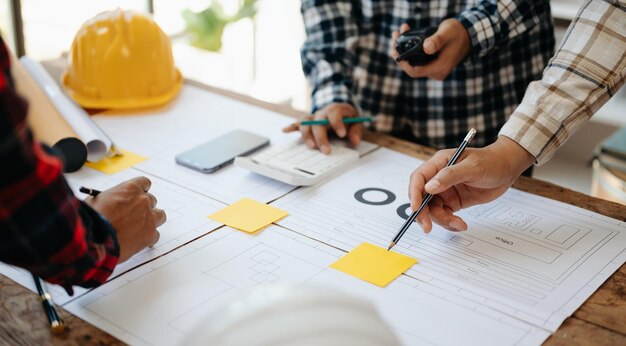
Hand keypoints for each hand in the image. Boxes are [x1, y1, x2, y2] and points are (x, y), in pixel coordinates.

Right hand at [85, 176, 165, 261]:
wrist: (95, 239)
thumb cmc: (92, 219)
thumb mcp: (96, 200)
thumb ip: (109, 199)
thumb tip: (109, 202)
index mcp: (130, 188)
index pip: (145, 183)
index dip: (141, 190)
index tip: (138, 195)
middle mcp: (143, 201)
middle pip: (152, 200)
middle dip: (143, 207)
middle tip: (134, 215)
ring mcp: (149, 217)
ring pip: (160, 216)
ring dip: (152, 220)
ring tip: (140, 227)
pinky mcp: (151, 235)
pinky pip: (155, 235)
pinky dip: (148, 238)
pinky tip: (138, 241)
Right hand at [282, 103, 361, 154]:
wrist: (340, 111)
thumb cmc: (349, 120)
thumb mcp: (358, 123)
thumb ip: (357, 132)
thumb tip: (354, 141)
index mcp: (336, 109)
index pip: (334, 112)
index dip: (338, 123)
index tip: (342, 134)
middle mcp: (323, 112)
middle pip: (318, 122)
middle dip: (322, 137)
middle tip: (327, 151)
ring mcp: (314, 117)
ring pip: (306, 123)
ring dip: (307, 135)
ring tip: (311, 147)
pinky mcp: (308, 122)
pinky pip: (298, 123)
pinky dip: (291, 126)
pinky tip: (284, 130)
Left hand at [391, 19, 470, 79]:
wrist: (470, 36)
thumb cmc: (458, 33)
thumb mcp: (448, 33)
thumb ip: (437, 40)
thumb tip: (426, 48)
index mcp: (440, 68)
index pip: (414, 71)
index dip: (402, 64)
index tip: (394, 51)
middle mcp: (437, 72)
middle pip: (412, 67)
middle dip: (401, 51)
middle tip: (395, 35)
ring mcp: (435, 70)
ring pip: (414, 63)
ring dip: (405, 48)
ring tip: (400, 32)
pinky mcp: (434, 65)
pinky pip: (419, 61)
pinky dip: (411, 50)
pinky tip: (406, 36)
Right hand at [408, 136, 533, 232]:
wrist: (507, 169)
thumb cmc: (491, 162)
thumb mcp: (473, 167)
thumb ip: (450, 176)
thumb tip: (429, 187)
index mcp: (439, 163)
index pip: (418, 178)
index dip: (414, 194)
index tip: (416, 208)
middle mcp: (438, 178)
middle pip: (421, 198)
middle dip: (423, 213)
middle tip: (427, 228)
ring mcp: (445, 191)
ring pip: (433, 210)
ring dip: (441, 220)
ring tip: (458, 224)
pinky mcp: (453, 202)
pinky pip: (444, 215)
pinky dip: (449, 223)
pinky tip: (460, 224)